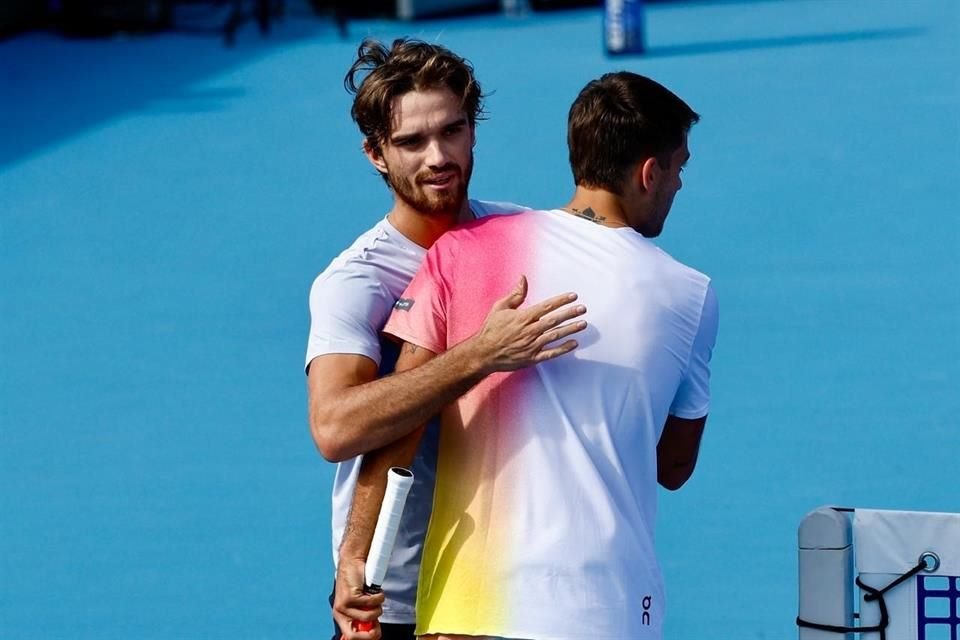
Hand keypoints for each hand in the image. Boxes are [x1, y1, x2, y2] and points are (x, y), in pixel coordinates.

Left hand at [333, 556, 383, 639]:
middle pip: (356, 634)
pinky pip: (372, 603)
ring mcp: (344, 605)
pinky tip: (374, 589)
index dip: (365, 638)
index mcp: (341, 616)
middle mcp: (340, 612)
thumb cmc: (358, 581)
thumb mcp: (360, 602)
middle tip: (377, 618)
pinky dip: (378, 596)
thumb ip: (364, 615)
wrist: (352, 562)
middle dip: (372, 630)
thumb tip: (374, 632)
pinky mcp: (351, 597)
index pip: (350, 637)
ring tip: (374, 596)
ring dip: (378, 606)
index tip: (376, 633)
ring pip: (369, 617)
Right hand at [469, 275, 586, 372]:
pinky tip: (574, 343)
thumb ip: (515, 294)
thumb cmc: (491, 329)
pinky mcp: (532, 358)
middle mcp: (529, 330)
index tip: (573, 296)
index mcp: (522, 317)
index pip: (546, 306)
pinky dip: (563, 349)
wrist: (483, 353)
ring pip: (555, 335)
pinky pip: (551, 353)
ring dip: (570, 329)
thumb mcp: (500, 308)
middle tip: (583, 308)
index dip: (561, 300)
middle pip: (554, 320)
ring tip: (583, 324)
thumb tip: (523, 278)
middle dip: (570, 313)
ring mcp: (532, 345)